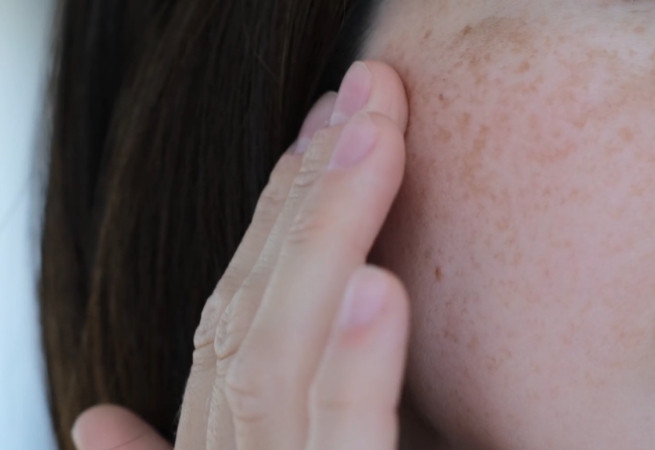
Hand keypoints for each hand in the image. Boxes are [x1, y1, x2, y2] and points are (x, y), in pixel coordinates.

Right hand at [71, 60, 410, 449]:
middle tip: (367, 92)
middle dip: (306, 194)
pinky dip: (350, 370)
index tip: (324, 131)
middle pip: (246, 315)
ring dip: (320, 239)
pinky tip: (377, 289)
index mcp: (220, 447)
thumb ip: (181, 449)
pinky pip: (340, 445)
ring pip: (271, 360)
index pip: (230, 319)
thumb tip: (94, 417)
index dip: (273, 216)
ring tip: (374, 138)